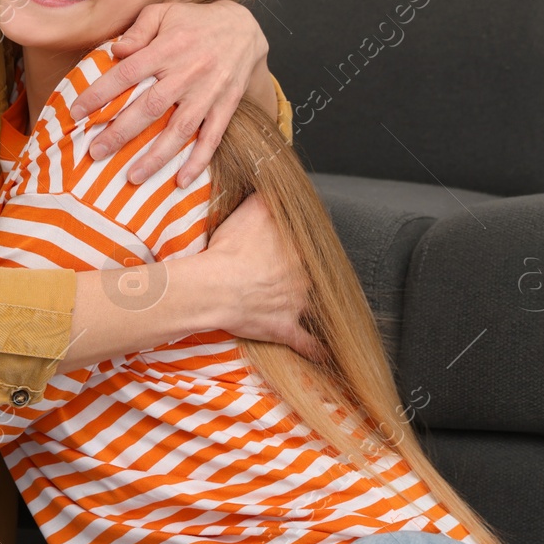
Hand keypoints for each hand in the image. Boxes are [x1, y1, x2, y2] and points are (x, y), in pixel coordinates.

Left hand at [70, 0, 268, 185]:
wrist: (246, 28)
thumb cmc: (195, 21)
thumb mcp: (164, 12)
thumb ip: (138, 30)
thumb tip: (115, 51)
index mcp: (167, 48)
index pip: (127, 73)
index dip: (100, 93)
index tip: (77, 111)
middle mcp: (188, 73)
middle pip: (150, 107)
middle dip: (121, 133)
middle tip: (96, 153)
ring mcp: (208, 93)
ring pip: (180, 129)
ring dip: (157, 156)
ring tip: (133, 177)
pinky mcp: (226, 106)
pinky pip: (213, 137)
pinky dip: (198, 161)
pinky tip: (181, 181)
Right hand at [186, 193, 322, 361]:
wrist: (217, 287)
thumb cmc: (230, 249)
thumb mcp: (252, 210)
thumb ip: (269, 198)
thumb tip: (278, 188)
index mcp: (298, 250)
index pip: (310, 246)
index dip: (300, 247)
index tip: (293, 248)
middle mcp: (304, 277)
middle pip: (313, 275)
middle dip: (305, 275)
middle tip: (290, 274)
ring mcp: (297, 305)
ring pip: (314, 306)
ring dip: (315, 307)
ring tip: (316, 308)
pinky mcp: (284, 328)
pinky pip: (307, 343)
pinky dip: (317, 350)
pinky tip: (326, 355)